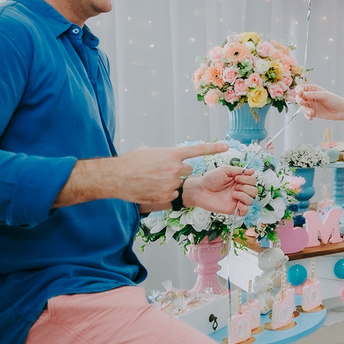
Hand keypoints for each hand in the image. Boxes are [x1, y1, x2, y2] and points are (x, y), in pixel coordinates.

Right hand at [113, 141, 227, 204]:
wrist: (116, 178)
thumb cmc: (130, 162)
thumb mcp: (148, 151)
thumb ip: (162, 153)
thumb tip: (164, 155)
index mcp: (173, 154)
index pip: (198, 150)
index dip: (214, 148)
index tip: (227, 147)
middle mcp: (175, 168)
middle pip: (188, 170)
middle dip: (179, 172)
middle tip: (162, 172)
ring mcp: (171, 183)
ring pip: (179, 184)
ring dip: (170, 183)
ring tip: (153, 181)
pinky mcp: (166, 196)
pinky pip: (172, 195)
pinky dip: (164, 194)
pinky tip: (152, 190)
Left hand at [185, 165, 257, 215]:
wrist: (200, 190)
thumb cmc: (210, 179)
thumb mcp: (225, 170)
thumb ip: (239, 170)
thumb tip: (253, 171)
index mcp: (239, 181)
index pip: (253, 180)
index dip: (247, 179)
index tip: (236, 178)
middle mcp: (240, 190)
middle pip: (254, 191)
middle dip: (246, 187)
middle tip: (235, 186)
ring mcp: (236, 200)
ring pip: (251, 200)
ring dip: (244, 196)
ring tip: (233, 194)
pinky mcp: (232, 209)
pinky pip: (244, 212)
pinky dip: (244, 208)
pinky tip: (238, 204)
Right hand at [294, 83, 343, 120]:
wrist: (340, 110)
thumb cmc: (334, 100)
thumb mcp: (324, 95)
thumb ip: (312, 94)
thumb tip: (302, 94)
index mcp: (312, 89)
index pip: (301, 88)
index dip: (299, 90)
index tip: (300, 93)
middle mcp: (309, 96)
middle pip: (298, 97)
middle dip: (299, 100)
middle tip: (303, 102)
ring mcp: (310, 105)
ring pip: (302, 107)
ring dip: (305, 110)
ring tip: (311, 112)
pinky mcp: (311, 113)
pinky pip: (306, 115)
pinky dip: (307, 116)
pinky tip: (311, 117)